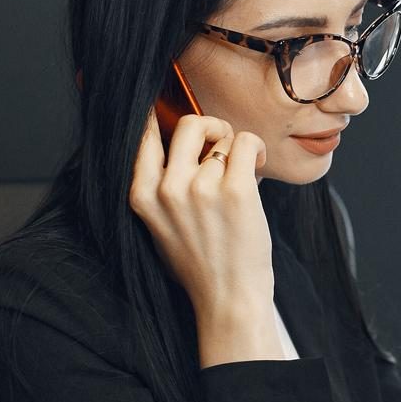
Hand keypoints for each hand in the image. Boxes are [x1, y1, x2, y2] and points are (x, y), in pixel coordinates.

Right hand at [130, 109, 280, 363]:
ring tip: (244, 175)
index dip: (156, 112)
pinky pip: (247, 142)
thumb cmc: (201, 264)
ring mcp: (200, 189)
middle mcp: (166, 188)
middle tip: (226, 149)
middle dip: (214, 128)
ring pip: (224, 135)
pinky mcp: (234, 191)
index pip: (143, 135)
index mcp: (142, 195)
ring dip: (240, 149)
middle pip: (190, 123)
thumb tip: (183, 145)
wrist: (228, 300)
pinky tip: (258, 169)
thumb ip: (164, 187)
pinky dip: (257, 150)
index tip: (168, 101)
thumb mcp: (162, 226)